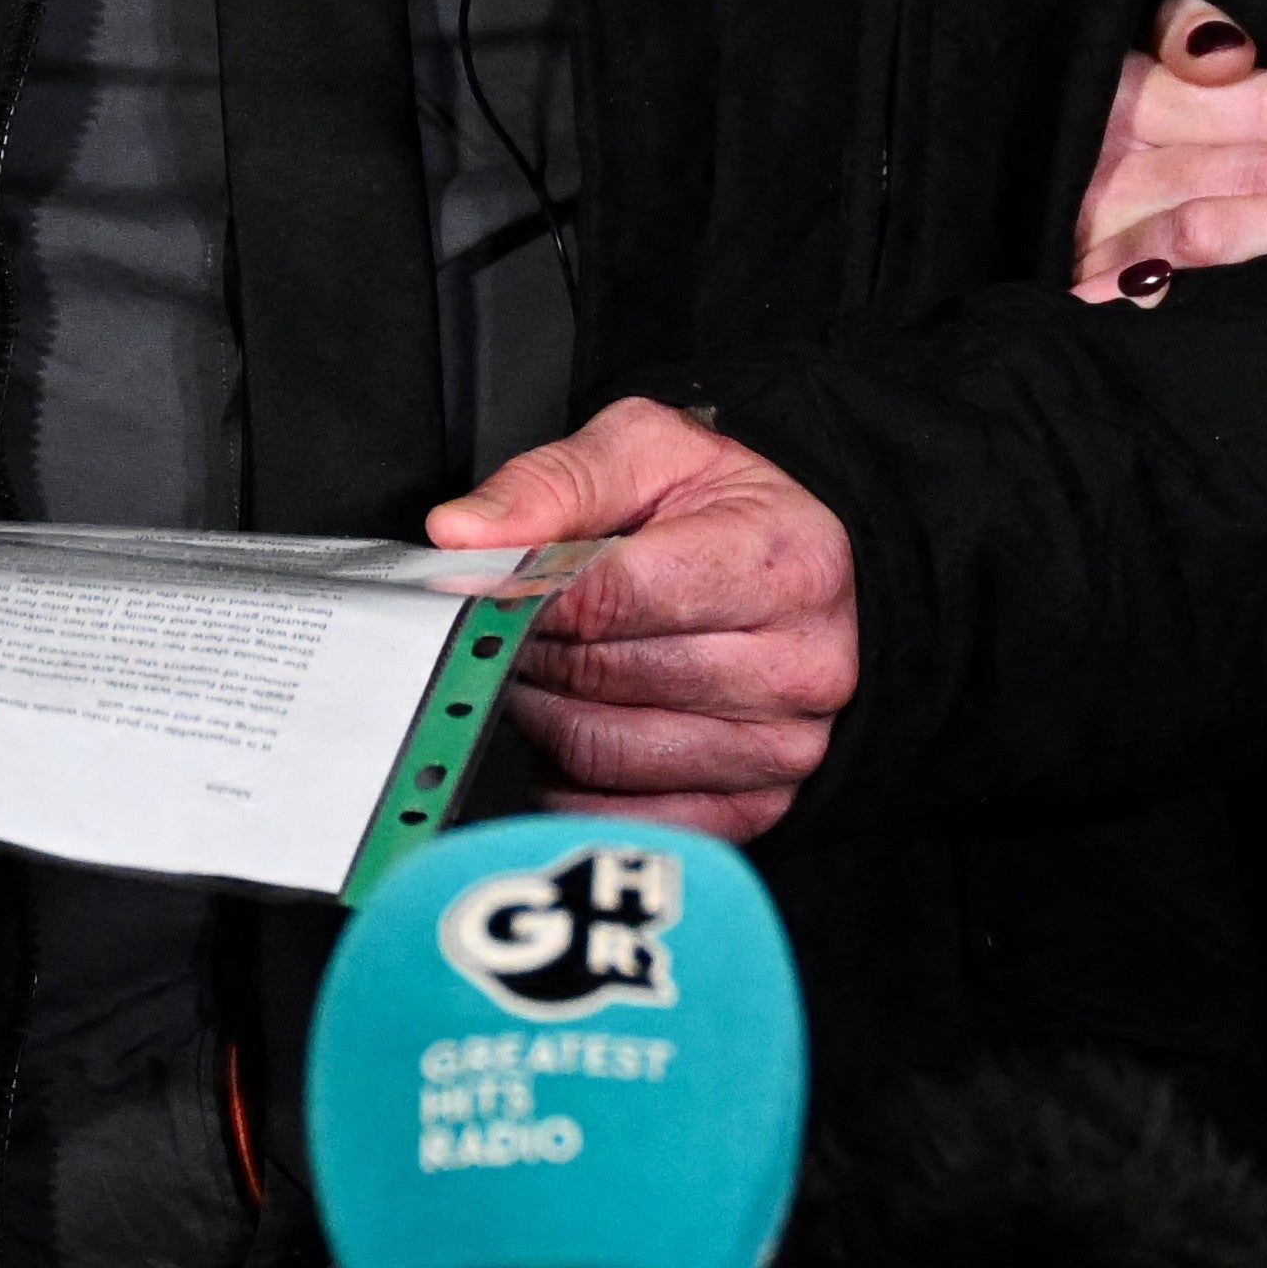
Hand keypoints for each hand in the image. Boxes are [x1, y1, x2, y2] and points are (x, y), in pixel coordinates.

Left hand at [430, 396, 860, 837]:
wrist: (805, 581)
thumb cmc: (727, 515)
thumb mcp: (649, 452)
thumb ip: (553, 485)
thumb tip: (460, 534)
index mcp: (786, 562)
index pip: (615, 595)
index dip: (530, 592)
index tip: (488, 585)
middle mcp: (800, 664)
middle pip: (601, 677)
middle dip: (535, 649)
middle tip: (518, 623)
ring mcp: (781, 748)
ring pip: (599, 752)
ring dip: (544, 714)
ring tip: (550, 667)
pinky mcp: (751, 811)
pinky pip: (617, 815)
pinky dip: (572, 780)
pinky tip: (580, 727)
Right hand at [1068, 0, 1266, 301]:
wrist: (925, 152)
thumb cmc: (1042, 92)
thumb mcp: (1101, 34)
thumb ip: (1180, 30)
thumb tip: (1234, 50)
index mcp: (1122, 81)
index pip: (1258, 99)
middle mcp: (1104, 149)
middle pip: (1254, 158)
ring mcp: (1079, 220)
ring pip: (1213, 222)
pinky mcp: (1050, 277)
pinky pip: (1114, 289)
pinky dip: (1163, 290)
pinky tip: (1214, 300)